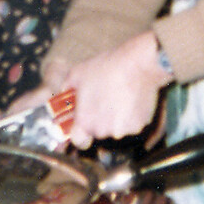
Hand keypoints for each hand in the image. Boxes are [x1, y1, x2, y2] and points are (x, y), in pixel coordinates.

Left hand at [57, 31, 170, 149]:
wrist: (137, 63)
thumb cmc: (106, 67)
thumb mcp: (76, 74)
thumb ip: (66, 89)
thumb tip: (63, 93)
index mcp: (86, 121)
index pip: (78, 140)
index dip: (79, 132)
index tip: (81, 122)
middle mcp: (105, 130)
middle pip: (98, 131)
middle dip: (98, 118)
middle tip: (102, 99)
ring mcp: (124, 129)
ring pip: (116, 127)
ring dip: (115, 117)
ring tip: (117, 94)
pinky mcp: (140, 125)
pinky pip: (131, 123)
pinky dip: (130, 114)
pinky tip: (130, 97)